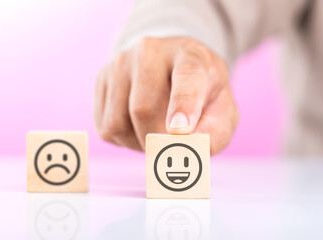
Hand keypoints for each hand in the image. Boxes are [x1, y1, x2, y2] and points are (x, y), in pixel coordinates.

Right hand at [94, 37, 238, 154]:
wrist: (170, 67)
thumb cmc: (199, 92)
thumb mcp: (221, 108)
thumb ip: (215, 132)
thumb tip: (192, 151)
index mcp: (190, 55)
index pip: (186, 77)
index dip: (182, 105)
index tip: (180, 130)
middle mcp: (150, 52)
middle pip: (143, 109)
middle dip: (157, 141)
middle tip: (171, 148)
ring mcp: (120, 63)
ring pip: (118, 122)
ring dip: (138, 143)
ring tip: (155, 133)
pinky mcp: (102, 79)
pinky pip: (105, 127)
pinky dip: (124, 139)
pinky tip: (138, 127)